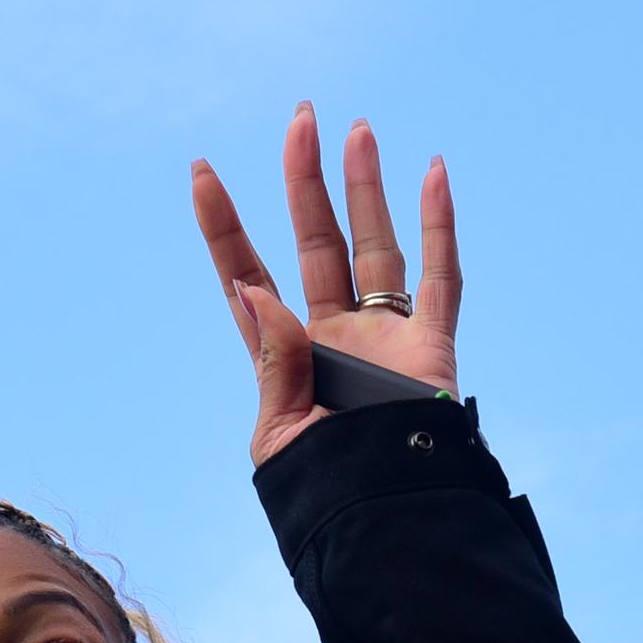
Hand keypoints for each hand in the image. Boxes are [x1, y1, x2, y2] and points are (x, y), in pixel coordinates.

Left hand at [191, 102, 461, 466]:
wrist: (389, 524)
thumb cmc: (327, 493)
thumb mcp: (281, 434)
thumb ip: (274, 363)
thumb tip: (254, 292)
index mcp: (287, 356)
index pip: (247, 276)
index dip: (224, 226)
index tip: (200, 172)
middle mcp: (334, 335)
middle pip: (315, 240)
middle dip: (305, 180)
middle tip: (301, 119)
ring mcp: (385, 335)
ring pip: (375, 244)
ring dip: (366, 187)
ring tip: (356, 130)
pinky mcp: (432, 347)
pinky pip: (442, 276)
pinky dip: (440, 224)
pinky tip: (434, 171)